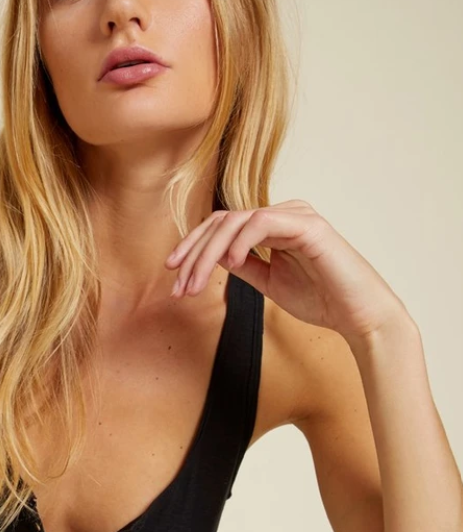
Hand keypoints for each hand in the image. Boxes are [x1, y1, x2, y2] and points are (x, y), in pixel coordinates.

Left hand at [165, 199, 408, 344]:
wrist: (359, 317)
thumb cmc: (322, 301)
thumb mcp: (269, 283)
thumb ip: (245, 265)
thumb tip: (214, 257)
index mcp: (274, 227)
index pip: (222, 227)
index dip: (193, 248)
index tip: (172, 275)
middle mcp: (283, 214)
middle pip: (222, 221)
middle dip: (193, 253)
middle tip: (177, 285)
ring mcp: (296, 216)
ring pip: (236, 222)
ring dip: (208, 253)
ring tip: (196, 284)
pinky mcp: (308, 225)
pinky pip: (262, 222)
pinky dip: (240, 241)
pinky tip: (229, 264)